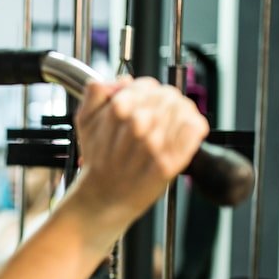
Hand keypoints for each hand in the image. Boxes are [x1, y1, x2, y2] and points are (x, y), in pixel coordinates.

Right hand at [66, 77, 208, 226]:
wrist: (104, 197)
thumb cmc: (98, 160)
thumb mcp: (84, 122)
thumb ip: (96, 94)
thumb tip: (122, 81)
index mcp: (118, 109)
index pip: (146, 84)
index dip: (147, 89)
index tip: (145, 98)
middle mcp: (138, 125)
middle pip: (167, 95)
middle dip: (164, 100)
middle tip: (160, 111)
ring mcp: (156, 145)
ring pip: (183, 108)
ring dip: (180, 111)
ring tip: (171, 120)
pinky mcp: (170, 163)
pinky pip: (194, 130)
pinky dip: (193, 125)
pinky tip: (183, 129)